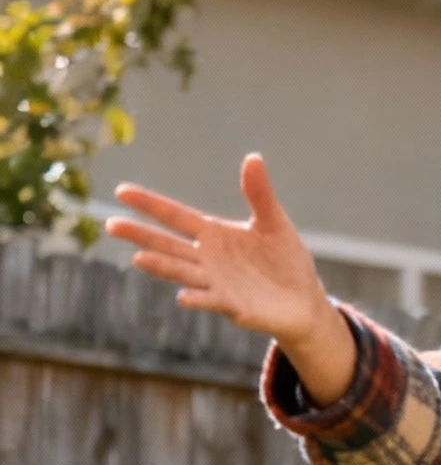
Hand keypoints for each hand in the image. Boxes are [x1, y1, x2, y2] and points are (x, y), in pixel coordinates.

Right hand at [106, 152, 355, 402]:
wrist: (304, 300)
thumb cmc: (285, 260)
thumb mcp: (274, 222)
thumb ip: (260, 194)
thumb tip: (253, 158)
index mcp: (213, 234)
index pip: (175, 216)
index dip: (150, 204)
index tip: (122, 192)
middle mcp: (207, 259)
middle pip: (167, 244)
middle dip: (140, 235)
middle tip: (111, 224)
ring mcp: (217, 283)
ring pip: (182, 272)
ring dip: (162, 266)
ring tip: (139, 258)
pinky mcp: (233, 307)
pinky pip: (212, 301)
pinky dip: (198, 298)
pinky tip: (183, 296)